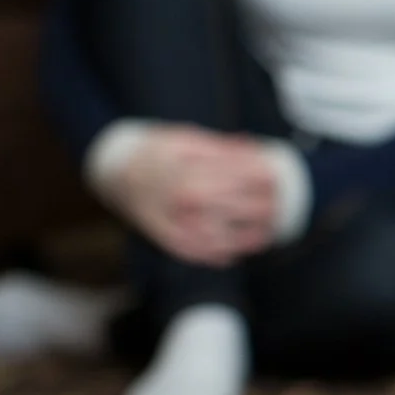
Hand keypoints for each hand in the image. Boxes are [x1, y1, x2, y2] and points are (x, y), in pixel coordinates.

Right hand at [102, 126, 278, 265]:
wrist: (115, 172)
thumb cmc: (157, 152)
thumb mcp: (187, 139)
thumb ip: (223, 148)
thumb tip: (256, 150)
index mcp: (195, 170)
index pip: (245, 178)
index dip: (266, 177)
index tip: (277, 176)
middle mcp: (187, 200)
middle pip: (244, 209)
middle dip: (267, 206)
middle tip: (279, 202)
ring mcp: (177, 223)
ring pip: (226, 237)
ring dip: (251, 237)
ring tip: (268, 232)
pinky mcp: (168, 239)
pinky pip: (200, 253)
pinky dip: (221, 255)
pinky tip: (236, 253)